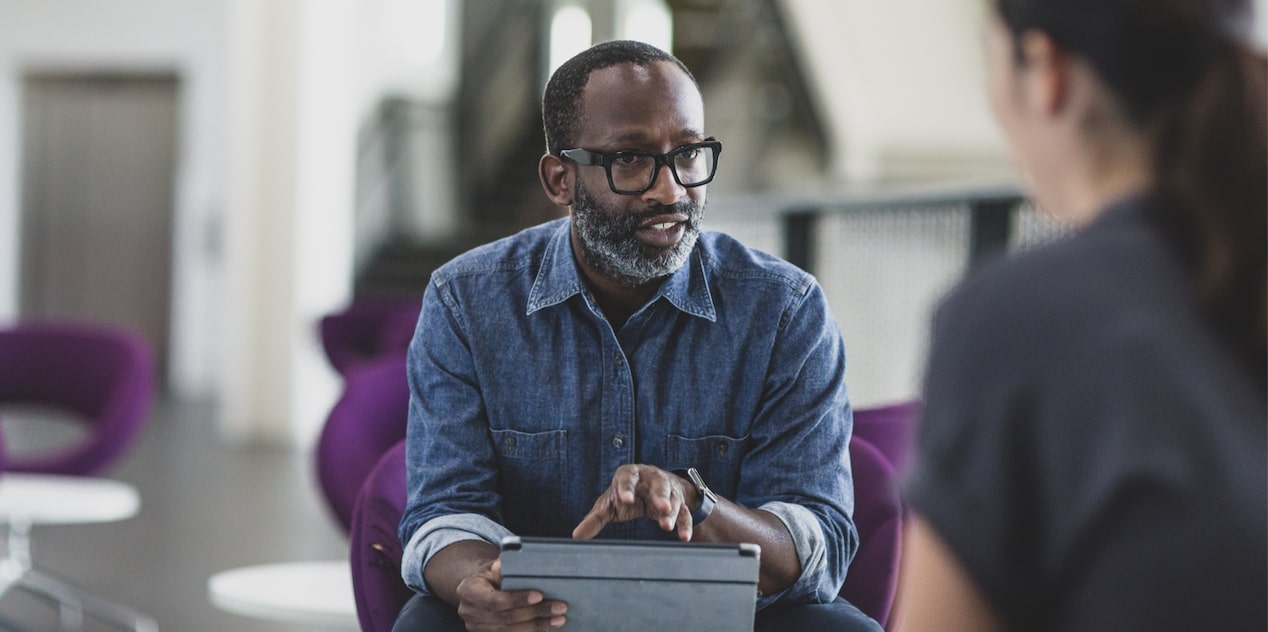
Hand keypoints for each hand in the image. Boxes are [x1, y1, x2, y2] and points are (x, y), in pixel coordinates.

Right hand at [455, 558, 566, 630]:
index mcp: (468, 592)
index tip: (539, 596)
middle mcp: (469, 613)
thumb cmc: (488, 576)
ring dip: (536, 627)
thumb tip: (522, 563)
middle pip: (505, 619)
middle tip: (559, 608)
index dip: (517, 600)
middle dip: (534, 614)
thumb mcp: (491, 567)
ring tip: (558, 619)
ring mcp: (477, 628)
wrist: (477, 589)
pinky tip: (546, 627)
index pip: (495, 600)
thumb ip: (503, 568)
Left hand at [572, 464, 695, 540]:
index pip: (628, 478)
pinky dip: (684, 525)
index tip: (626, 499)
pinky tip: (683, 537)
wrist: (653, 487)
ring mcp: (667, 490)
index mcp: (630, 474)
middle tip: (662, 507)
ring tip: (667, 525)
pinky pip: (684, 514)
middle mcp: (651, 479)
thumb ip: (595, 519)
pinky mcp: (679, 503)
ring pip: (673, 499)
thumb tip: (576, 536)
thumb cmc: (627, 493)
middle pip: (658, 485)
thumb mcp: (610, 503)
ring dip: (672, 512)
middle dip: (661, 496)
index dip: (627, 488)